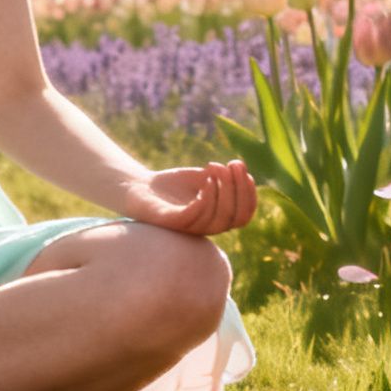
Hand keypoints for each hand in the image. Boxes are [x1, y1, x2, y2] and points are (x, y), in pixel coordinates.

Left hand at [115, 160, 254, 235]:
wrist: (141, 187)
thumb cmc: (174, 185)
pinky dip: (206, 199)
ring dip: (223, 190)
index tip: (244, 170)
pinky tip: (206, 180)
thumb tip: (241, 169)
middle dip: (238, 188)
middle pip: (235, 217)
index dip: (249, 195)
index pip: (244, 216)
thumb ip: (222, 177)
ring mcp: (190, 227)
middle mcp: (207, 227)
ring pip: (218, 219)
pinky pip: (195, 217)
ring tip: (215, 167)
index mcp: (217, 218)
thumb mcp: (203, 178)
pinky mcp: (172, 223)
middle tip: (232, 163)